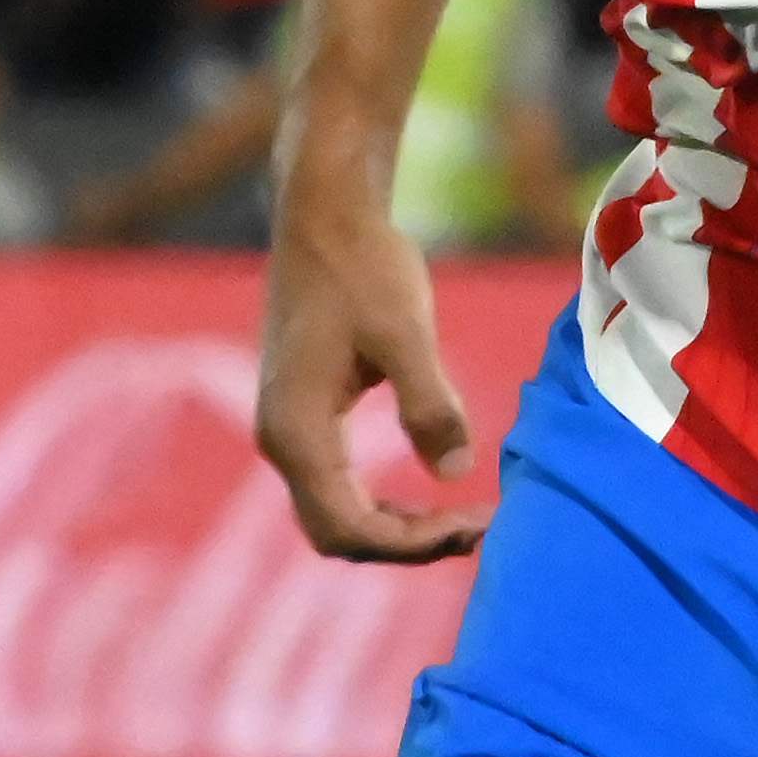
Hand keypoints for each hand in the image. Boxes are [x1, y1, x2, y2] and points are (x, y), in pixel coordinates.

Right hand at [253, 177, 481, 564]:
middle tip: (475, 528)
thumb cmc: (364, 264)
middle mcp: (280, 440)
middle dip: (406, 544)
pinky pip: (333, 483)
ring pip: (333, 513)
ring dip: (394, 527)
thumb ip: (429, 404)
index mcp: (299, 432)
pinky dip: (378, 501)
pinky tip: (425, 487)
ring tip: (459, 517)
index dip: (415, 543)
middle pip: (337, 534)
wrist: (325, 212)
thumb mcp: (405, 332)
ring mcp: (284, 426)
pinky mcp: (299, 411)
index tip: (477, 524)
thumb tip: (455, 473)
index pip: (352, 528)